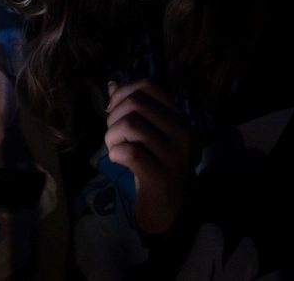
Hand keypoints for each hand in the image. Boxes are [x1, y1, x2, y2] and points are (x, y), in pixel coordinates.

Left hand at [104, 79, 192, 234]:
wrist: (171, 210)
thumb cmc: (157, 167)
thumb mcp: (148, 134)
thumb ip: (133, 110)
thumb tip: (112, 84)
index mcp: (178, 117)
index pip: (149, 86)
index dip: (123, 92)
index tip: (113, 110)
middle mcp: (181, 131)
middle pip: (136, 103)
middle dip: (113, 116)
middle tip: (113, 136)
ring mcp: (173, 154)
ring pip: (130, 124)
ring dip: (112, 136)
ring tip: (115, 148)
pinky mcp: (161, 176)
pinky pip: (131, 153)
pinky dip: (116, 153)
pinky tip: (118, 160)